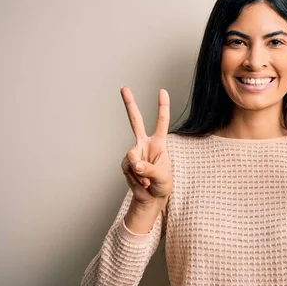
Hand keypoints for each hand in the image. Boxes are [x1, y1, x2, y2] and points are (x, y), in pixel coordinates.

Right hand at [120, 87, 172, 206]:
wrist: (152, 197)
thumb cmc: (162, 183)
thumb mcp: (162, 176)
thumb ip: (149, 169)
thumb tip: (135, 164)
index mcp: (159, 143)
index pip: (161, 122)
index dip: (162, 107)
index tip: (162, 91)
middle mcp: (144, 144)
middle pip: (135, 121)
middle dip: (129, 104)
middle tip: (124, 88)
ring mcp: (134, 153)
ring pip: (131, 157)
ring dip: (140, 173)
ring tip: (148, 181)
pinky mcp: (126, 164)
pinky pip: (128, 169)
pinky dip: (135, 179)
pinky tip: (141, 184)